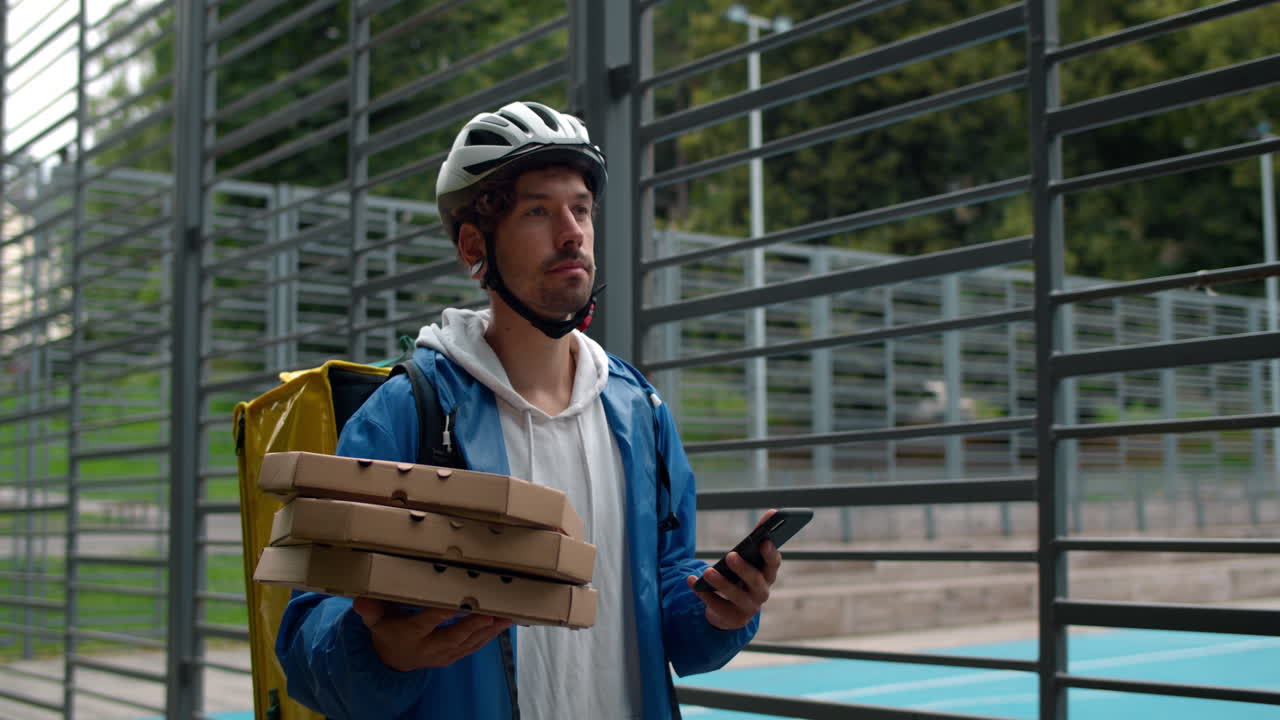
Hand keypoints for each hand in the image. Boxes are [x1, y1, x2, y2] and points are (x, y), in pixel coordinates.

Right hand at [352, 597, 512, 671]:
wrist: (392, 660)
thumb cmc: (387, 631)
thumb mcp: (375, 621)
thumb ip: (370, 610)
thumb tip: (360, 600)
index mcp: (410, 635)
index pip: (426, 622)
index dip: (441, 613)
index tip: (457, 602)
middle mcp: (429, 647)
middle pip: (453, 636)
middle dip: (474, 624)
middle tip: (492, 611)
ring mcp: (443, 654)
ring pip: (469, 642)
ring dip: (489, 630)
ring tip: (508, 615)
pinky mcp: (454, 656)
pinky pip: (474, 647)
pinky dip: (490, 636)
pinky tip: (504, 624)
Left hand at [686, 509, 782, 630]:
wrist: (732, 611)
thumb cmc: (743, 577)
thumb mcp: (749, 559)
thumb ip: (758, 537)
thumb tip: (772, 512)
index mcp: (768, 575)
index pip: (773, 564)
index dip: (770, 553)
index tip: (763, 541)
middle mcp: (762, 592)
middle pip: (756, 581)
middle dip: (744, 568)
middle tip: (731, 555)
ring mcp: (748, 607)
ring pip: (737, 596)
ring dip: (722, 583)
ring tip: (708, 571)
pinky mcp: (732, 617)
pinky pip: (717, 606)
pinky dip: (704, 594)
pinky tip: (692, 581)